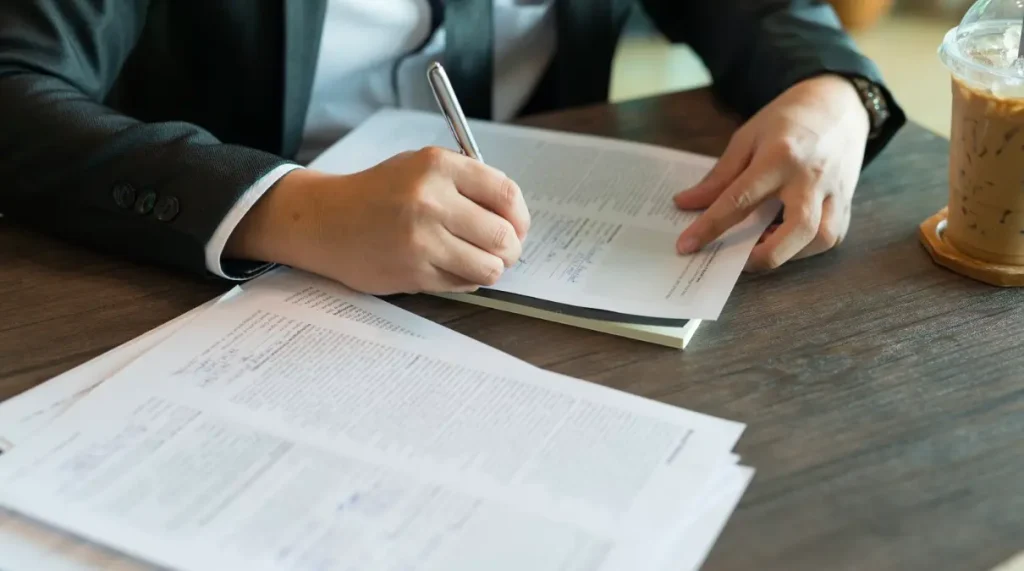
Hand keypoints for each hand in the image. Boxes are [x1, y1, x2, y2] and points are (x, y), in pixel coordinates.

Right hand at [226, 146, 530, 293]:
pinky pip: (463, 284)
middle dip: (510, 248)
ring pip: (489, 267)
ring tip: (476, 261)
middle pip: (503, 236)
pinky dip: (465, 279)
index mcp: (438, 166)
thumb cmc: (379, 193)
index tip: (518, 226)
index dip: (520, 217)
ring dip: (490, 268)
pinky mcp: (414, 271)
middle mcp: (431, 201)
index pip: (506, 194)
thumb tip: (515, 217)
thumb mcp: (420, 166)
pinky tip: (448, 266)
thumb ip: (467, 184)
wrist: (326, 220)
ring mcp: (422, 240)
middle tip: (502, 250)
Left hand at [673, 74, 869, 271]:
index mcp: (780, 156)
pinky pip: (832, 236)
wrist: (838, 104)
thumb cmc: (787, 120)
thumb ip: (719, 176)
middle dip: (765, 255)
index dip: (710, 226)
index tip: (687, 245)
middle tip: (735, 262)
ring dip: (789, 254)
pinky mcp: (846, 203)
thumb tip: (686, 204)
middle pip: (798, 227)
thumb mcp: (746, 138)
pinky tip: (784, 241)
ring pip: (821, 237)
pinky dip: (806, 248)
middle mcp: (811, 177)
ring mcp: (835, 191)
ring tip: (760, 248)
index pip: (740, 199)